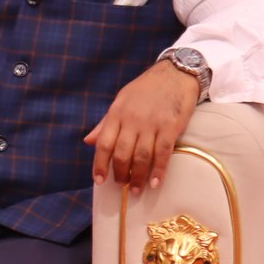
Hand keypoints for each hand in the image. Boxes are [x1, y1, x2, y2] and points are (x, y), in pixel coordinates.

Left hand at [84, 60, 199, 192]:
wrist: (174, 73)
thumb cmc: (145, 89)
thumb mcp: (120, 101)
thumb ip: (105, 123)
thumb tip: (88, 141)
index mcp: (117, 113)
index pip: (103, 143)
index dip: (99, 164)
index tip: (98, 180)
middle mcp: (132, 120)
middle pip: (122, 153)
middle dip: (119, 173)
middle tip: (120, 186)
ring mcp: (152, 124)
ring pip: (141, 156)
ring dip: (137, 176)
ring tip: (135, 190)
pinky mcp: (171, 127)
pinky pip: (163, 153)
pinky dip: (159, 170)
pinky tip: (155, 183)